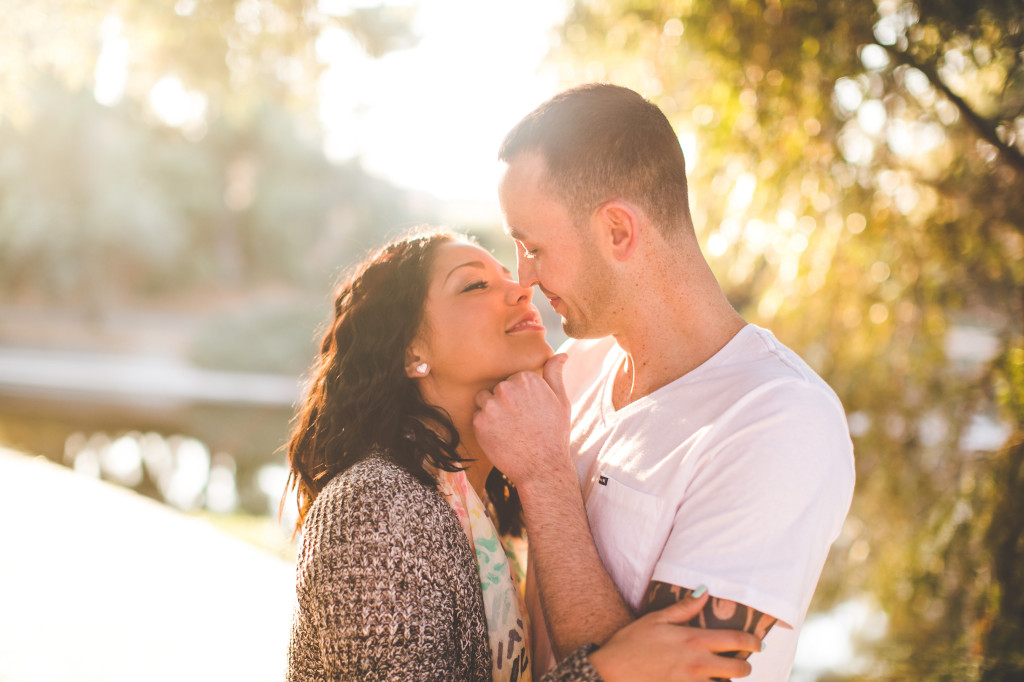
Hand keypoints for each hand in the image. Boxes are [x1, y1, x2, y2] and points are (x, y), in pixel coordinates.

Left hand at [473, 353, 571, 489]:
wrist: (542, 468)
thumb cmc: (554, 434)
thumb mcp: (561, 401)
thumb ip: (555, 374)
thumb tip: (561, 354)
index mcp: (526, 378)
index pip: (513, 379)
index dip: (520, 396)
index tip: (529, 411)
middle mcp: (506, 388)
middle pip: (497, 388)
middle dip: (505, 402)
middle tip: (520, 422)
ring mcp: (491, 405)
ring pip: (484, 399)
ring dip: (492, 411)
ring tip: (509, 428)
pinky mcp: (479, 422)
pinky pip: (477, 416)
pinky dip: (485, 426)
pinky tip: (501, 436)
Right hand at [587, 591, 761, 681]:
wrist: (611, 672)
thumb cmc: (631, 643)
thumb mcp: (656, 619)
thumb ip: (684, 608)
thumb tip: (705, 592)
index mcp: (693, 641)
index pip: (735, 641)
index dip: (753, 642)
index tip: (758, 643)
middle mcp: (698, 665)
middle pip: (739, 670)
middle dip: (744, 666)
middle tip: (740, 662)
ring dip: (725, 681)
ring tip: (719, 675)